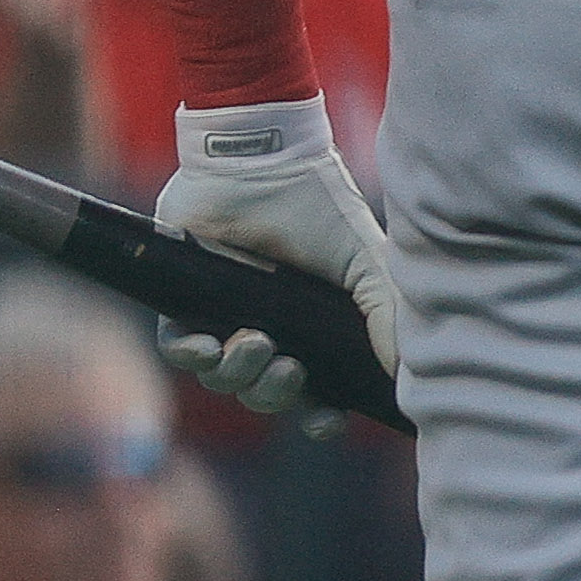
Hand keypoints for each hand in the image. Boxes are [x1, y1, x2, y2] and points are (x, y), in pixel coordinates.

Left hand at [152, 95, 399, 428]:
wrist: (264, 161)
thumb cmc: (318, 206)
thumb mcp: (365, 261)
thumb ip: (386, 314)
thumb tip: (402, 374)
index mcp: (311, 326)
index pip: (314, 391)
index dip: (318, 413)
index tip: (324, 419)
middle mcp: (270, 325)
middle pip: (265, 392)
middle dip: (275, 393)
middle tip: (287, 367)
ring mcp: (226, 313)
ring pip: (223, 377)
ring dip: (237, 374)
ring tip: (252, 342)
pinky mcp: (185, 297)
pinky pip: (178, 347)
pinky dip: (189, 355)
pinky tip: (206, 346)